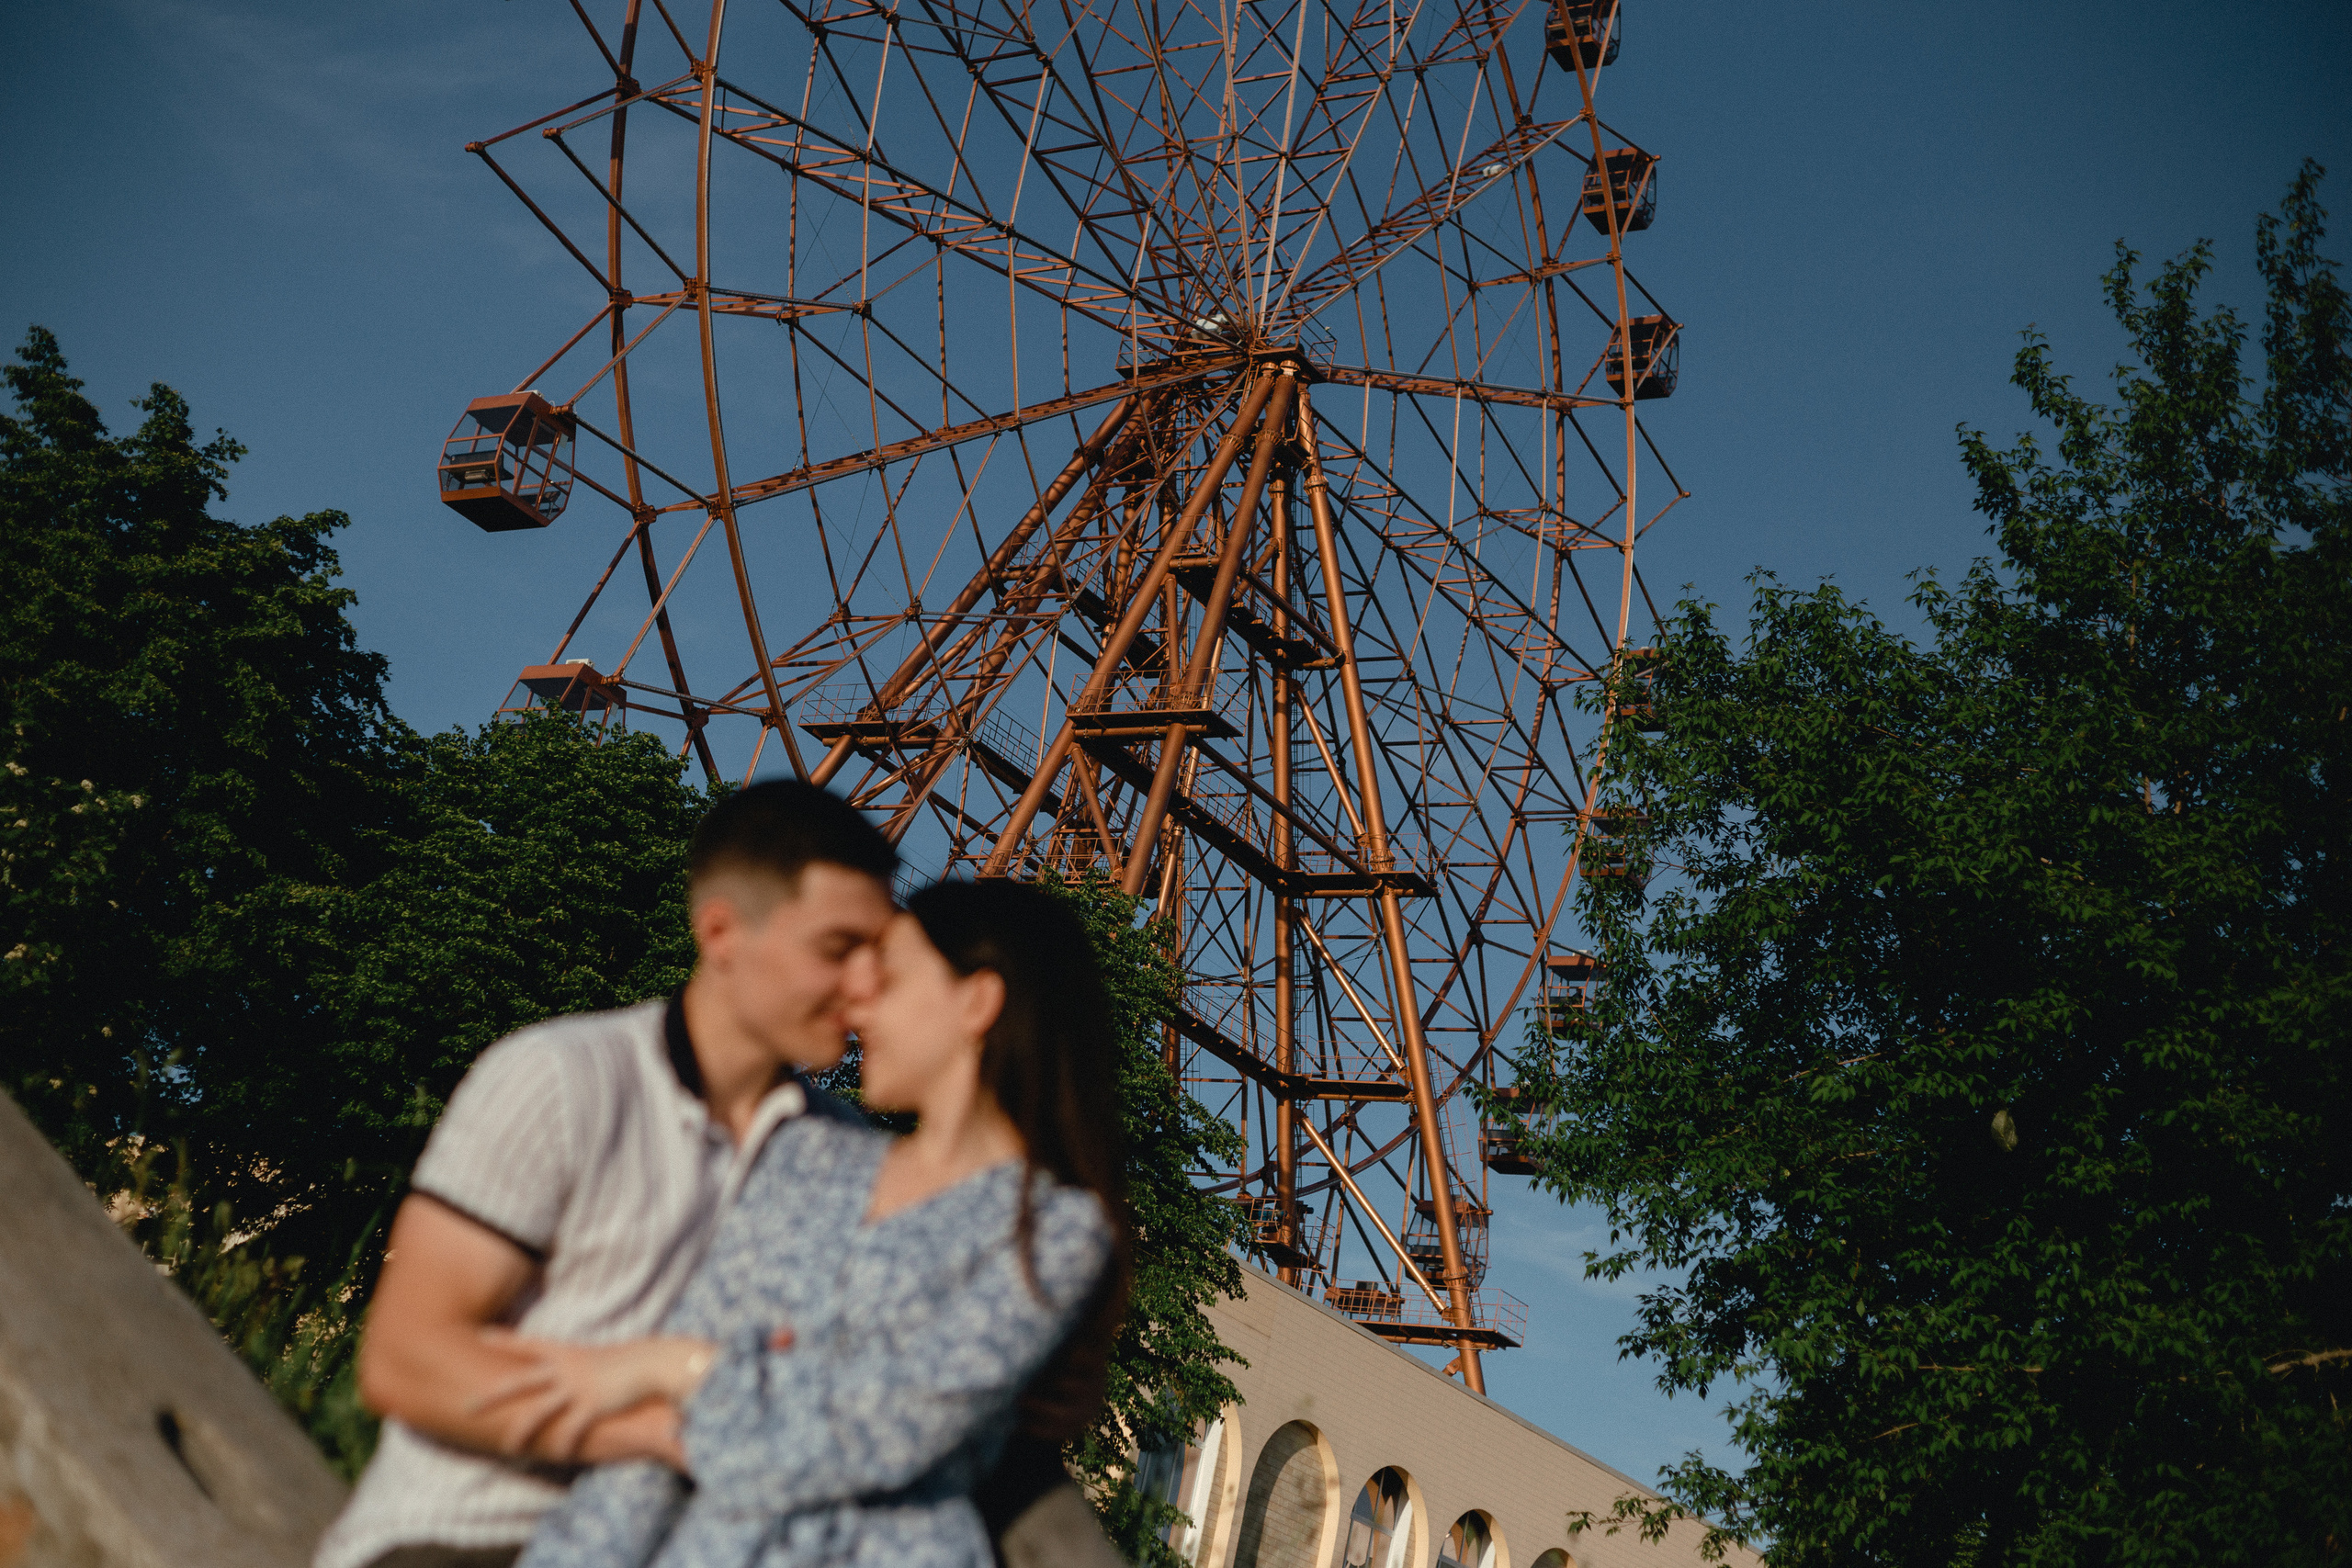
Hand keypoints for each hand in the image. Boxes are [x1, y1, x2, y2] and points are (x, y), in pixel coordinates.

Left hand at [469, 1333, 717, 1461]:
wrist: (652, 1362)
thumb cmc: (627, 1361)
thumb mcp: (596, 1359)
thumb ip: (578, 1366)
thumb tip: (567, 1374)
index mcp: (566, 1354)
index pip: (528, 1344)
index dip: (504, 1340)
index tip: (481, 1336)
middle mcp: (566, 1370)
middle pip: (520, 1383)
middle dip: (492, 1396)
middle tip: (466, 1407)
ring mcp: (577, 1387)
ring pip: (539, 1412)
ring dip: (521, 1432)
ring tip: (506, 1448)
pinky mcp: (593, 1405)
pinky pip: (572, 1428)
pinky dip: (565, 1443)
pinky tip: (558, 1455)